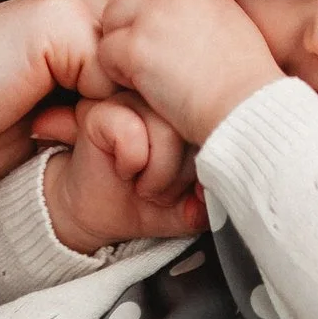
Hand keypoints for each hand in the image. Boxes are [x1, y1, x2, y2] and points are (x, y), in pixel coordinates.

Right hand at [41, 97, 203, 251]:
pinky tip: (124, 170)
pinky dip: (131, 161)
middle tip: (164, 193)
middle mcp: (162, 103)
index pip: (215, 128)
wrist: (101, 216)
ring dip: (159, 174)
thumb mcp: (191, 207)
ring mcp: (131, 102)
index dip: (208, 169)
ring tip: (146, 187)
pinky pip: (130, 132)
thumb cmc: (144, 203)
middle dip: (182, 175)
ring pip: (166, 131)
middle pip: (193, 127)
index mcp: (189, 116)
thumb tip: (216, 193)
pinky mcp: (101, 112)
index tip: (192, 193)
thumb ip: (211, 200)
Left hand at [94, 0, 279, 144]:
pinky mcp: (135, 47)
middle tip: (140, 63)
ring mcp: (151, 18)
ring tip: (141, 77)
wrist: (245, 108)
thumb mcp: (233, 33)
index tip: (152, 45)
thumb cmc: (244, 88)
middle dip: (125, 29)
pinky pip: (104, 53)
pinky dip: (116, 74)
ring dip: (118, 49)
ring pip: (110, 21)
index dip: (143, 15)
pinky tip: (140, 89)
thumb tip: (180, 28)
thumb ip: (202, 20)